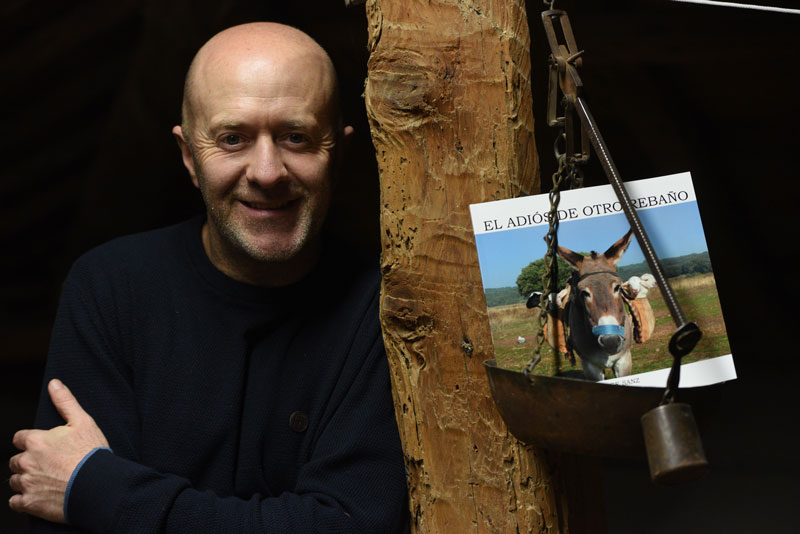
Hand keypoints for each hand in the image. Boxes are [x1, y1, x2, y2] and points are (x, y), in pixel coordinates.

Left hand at [8, 379, 108, 522]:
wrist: (98, 485)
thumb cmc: (91, 454)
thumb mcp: (83, 421)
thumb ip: (65, 402)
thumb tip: (54, 384)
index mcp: (36, 440)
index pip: (20, 438)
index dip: (30, 441)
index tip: (42, 447)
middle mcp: (26, 461)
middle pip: (15, 460)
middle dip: (27, 462)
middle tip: (47, 465)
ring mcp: (26, 483)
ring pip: (15, 480)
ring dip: (25, 480)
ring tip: (46, 480)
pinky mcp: (29, 503)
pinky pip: (15, 502)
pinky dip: (23, 500)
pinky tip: (39, 495)